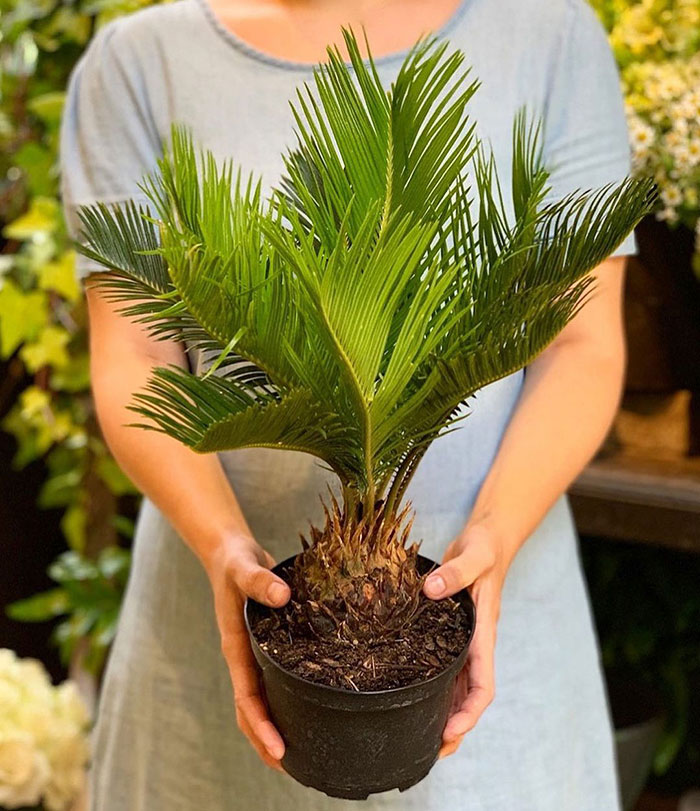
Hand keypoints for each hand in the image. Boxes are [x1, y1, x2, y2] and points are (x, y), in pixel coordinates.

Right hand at [205, 532, 290, 770]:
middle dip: (266, 740)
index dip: (262, 725)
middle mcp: (244, 657)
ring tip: (301, 752)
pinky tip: (307, 705)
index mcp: (236, 647)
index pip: (247, 697)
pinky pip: (273, 680)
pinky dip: (285, 699)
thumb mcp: (244, 567)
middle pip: (251, 710)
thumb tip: (282, 595)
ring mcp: (254, 654)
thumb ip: (260, 580)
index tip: (279, 748)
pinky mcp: (266, 645)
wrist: (231, 551)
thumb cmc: (236, 561)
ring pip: (261, 699)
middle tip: (292, 767)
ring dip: (275, 725)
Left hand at [422, 522, 509, 757]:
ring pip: (456, 685)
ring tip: (418, 736)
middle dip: (454, 725)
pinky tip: (413, 694)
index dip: (469, 711)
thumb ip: (457, 572)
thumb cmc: (485, 547)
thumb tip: (432, 589)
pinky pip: (444, 665)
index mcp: (483, 632)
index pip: (483, 683)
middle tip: (428, 750)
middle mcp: (474, 642)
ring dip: (443, 711)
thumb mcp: (474, 554)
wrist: (488, 539)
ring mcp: (463, 639)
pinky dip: (434, 685)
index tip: (451, 730)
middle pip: (469, 695)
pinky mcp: (451, 629)